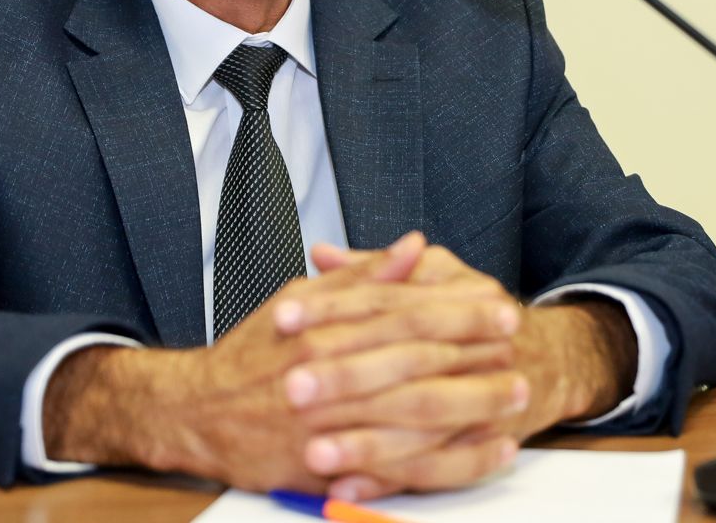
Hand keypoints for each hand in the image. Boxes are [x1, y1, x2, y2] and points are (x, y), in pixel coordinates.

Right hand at [41, 234, 495, 491]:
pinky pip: (405, 468)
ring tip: (516, 393)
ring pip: (415, 414)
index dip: (456, 309)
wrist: (197, 413)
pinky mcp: (332, 468)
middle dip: (474, 350)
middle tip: (518, 341)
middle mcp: (327, 373)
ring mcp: (330, 425)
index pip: (403, 313)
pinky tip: (487, 451)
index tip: (497, 303)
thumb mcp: (300, 299)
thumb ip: (361, 276)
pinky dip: (452, 461)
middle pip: (416, 360)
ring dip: (473, 403)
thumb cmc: (251, 356)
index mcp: (323, 328)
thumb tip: (412, 247)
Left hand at [286, 236, 637, 499]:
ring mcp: (481, 398)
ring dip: (364, 441)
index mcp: (455, 296)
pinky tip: (349, 485)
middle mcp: (471, 346)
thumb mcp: (433, 276)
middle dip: (344, 378)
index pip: (385, 300)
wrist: (547, 361)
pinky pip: (435, 467)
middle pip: (401, 363)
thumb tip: (323, 254)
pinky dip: (389, 478)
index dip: (331, 307)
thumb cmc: (473, 316)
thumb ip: (373, 269)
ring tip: (313, 451)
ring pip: (418, 421)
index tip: (284, 317)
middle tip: (291, 387)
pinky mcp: (480, 443)